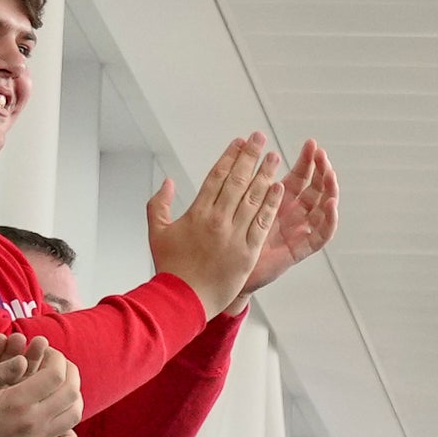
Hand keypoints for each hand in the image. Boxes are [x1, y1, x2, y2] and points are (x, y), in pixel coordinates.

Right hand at [0, 334, 81, 436]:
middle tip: (61, 365)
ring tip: (64, 387)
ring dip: (75, 398)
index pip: (56, 375)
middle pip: (71, 393)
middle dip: (71, 372)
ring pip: (73, 417)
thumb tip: (23, 360)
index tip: (49, 352)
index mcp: (18, 402)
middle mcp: (33, 423)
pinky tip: (65, 427)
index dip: (58, 359)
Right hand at [145, 133, 285, 317]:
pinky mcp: (248, 251)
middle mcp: (217, 219)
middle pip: (237, 181)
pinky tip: (279, 188)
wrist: (184, 297)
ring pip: (252, 198)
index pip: (216, 177)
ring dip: (265, 175)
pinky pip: (262, 223)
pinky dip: (270, 204)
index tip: (239, 142)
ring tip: (275, 157)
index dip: (229, 157)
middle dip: (250, 157)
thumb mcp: (157, 231)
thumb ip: (159, 204)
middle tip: (261, 138)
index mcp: (196, 212)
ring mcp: (234, 235)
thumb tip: (168, 182)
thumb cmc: (171, 266)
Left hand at [231, 139, 337, 306]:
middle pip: (315, 190)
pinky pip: (320, 236)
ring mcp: (297, 231)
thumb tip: (236, 148)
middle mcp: (292, 215)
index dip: (307, 161)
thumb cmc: (221, 240)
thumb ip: (233, 181)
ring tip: (330, 175)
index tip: (311, 144)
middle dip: (321, 171)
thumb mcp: (228, 203)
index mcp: (277, 201)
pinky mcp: (299, 250)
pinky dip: (328, 221)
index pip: (299, 177)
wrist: (221, 272)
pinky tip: (331, 205)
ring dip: (329, 191)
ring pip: (323, 209)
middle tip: (322, 155)